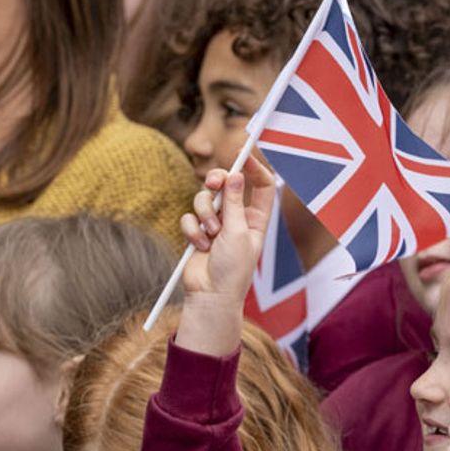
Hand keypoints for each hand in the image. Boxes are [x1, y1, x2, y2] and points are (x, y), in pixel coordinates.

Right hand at [176, 158, 275, 354]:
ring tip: (209, 235)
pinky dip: (192, 230)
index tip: (242, 155)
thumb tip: (235, 174)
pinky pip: (189, 217)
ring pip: (204, 199)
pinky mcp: (196, 232)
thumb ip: (234, 202)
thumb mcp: (238, 232)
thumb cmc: (232, 269)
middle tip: (213, 181)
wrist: (210, 295)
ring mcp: (215, 224)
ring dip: (204, 215)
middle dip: (218, 181)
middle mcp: (236, 217)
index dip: (253, 168)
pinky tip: (199, 246)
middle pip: (228, 184)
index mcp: (256, 218)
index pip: (261, 185)